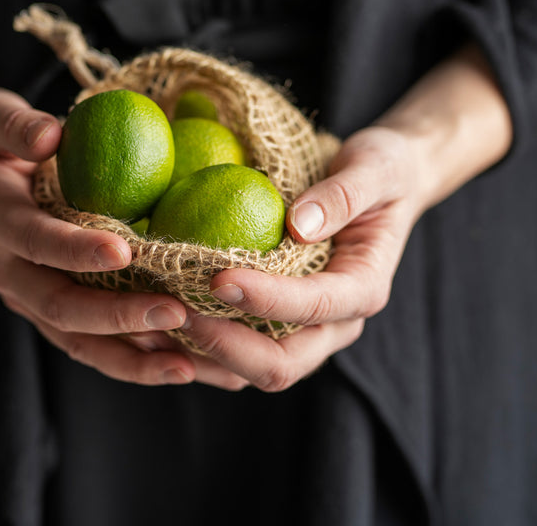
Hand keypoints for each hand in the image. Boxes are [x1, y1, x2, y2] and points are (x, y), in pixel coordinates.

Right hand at [0, 57, 197, 385]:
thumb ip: (15, 125)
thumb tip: (51, 134)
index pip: (36, 240)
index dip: (75, 250)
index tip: (125, 252)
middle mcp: (7, 270)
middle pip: (60, 306)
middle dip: (118, 315)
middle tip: (176, 313)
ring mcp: (27, 297)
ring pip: (76, 340)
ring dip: (130, 357)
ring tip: (186, 366)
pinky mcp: (47, 309)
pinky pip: (87, 343)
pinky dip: (128, 359)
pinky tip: (175, 364)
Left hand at [171, 127, 419, 390]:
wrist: (385, 185)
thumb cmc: (381, 171)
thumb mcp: (375, 167)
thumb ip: (345, 195)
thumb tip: (298, 225)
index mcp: (364, 287)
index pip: (314, 306)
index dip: (265, 298)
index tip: (216, 276)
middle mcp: (336, 322)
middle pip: (281, 362)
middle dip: (223, 344)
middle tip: (171, 309)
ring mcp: (308, 328)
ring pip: (252, 368)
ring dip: (202, 355)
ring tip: (151, 325)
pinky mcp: (281, 322)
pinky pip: (239, 350)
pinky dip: (200, 346)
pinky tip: (159, 319)